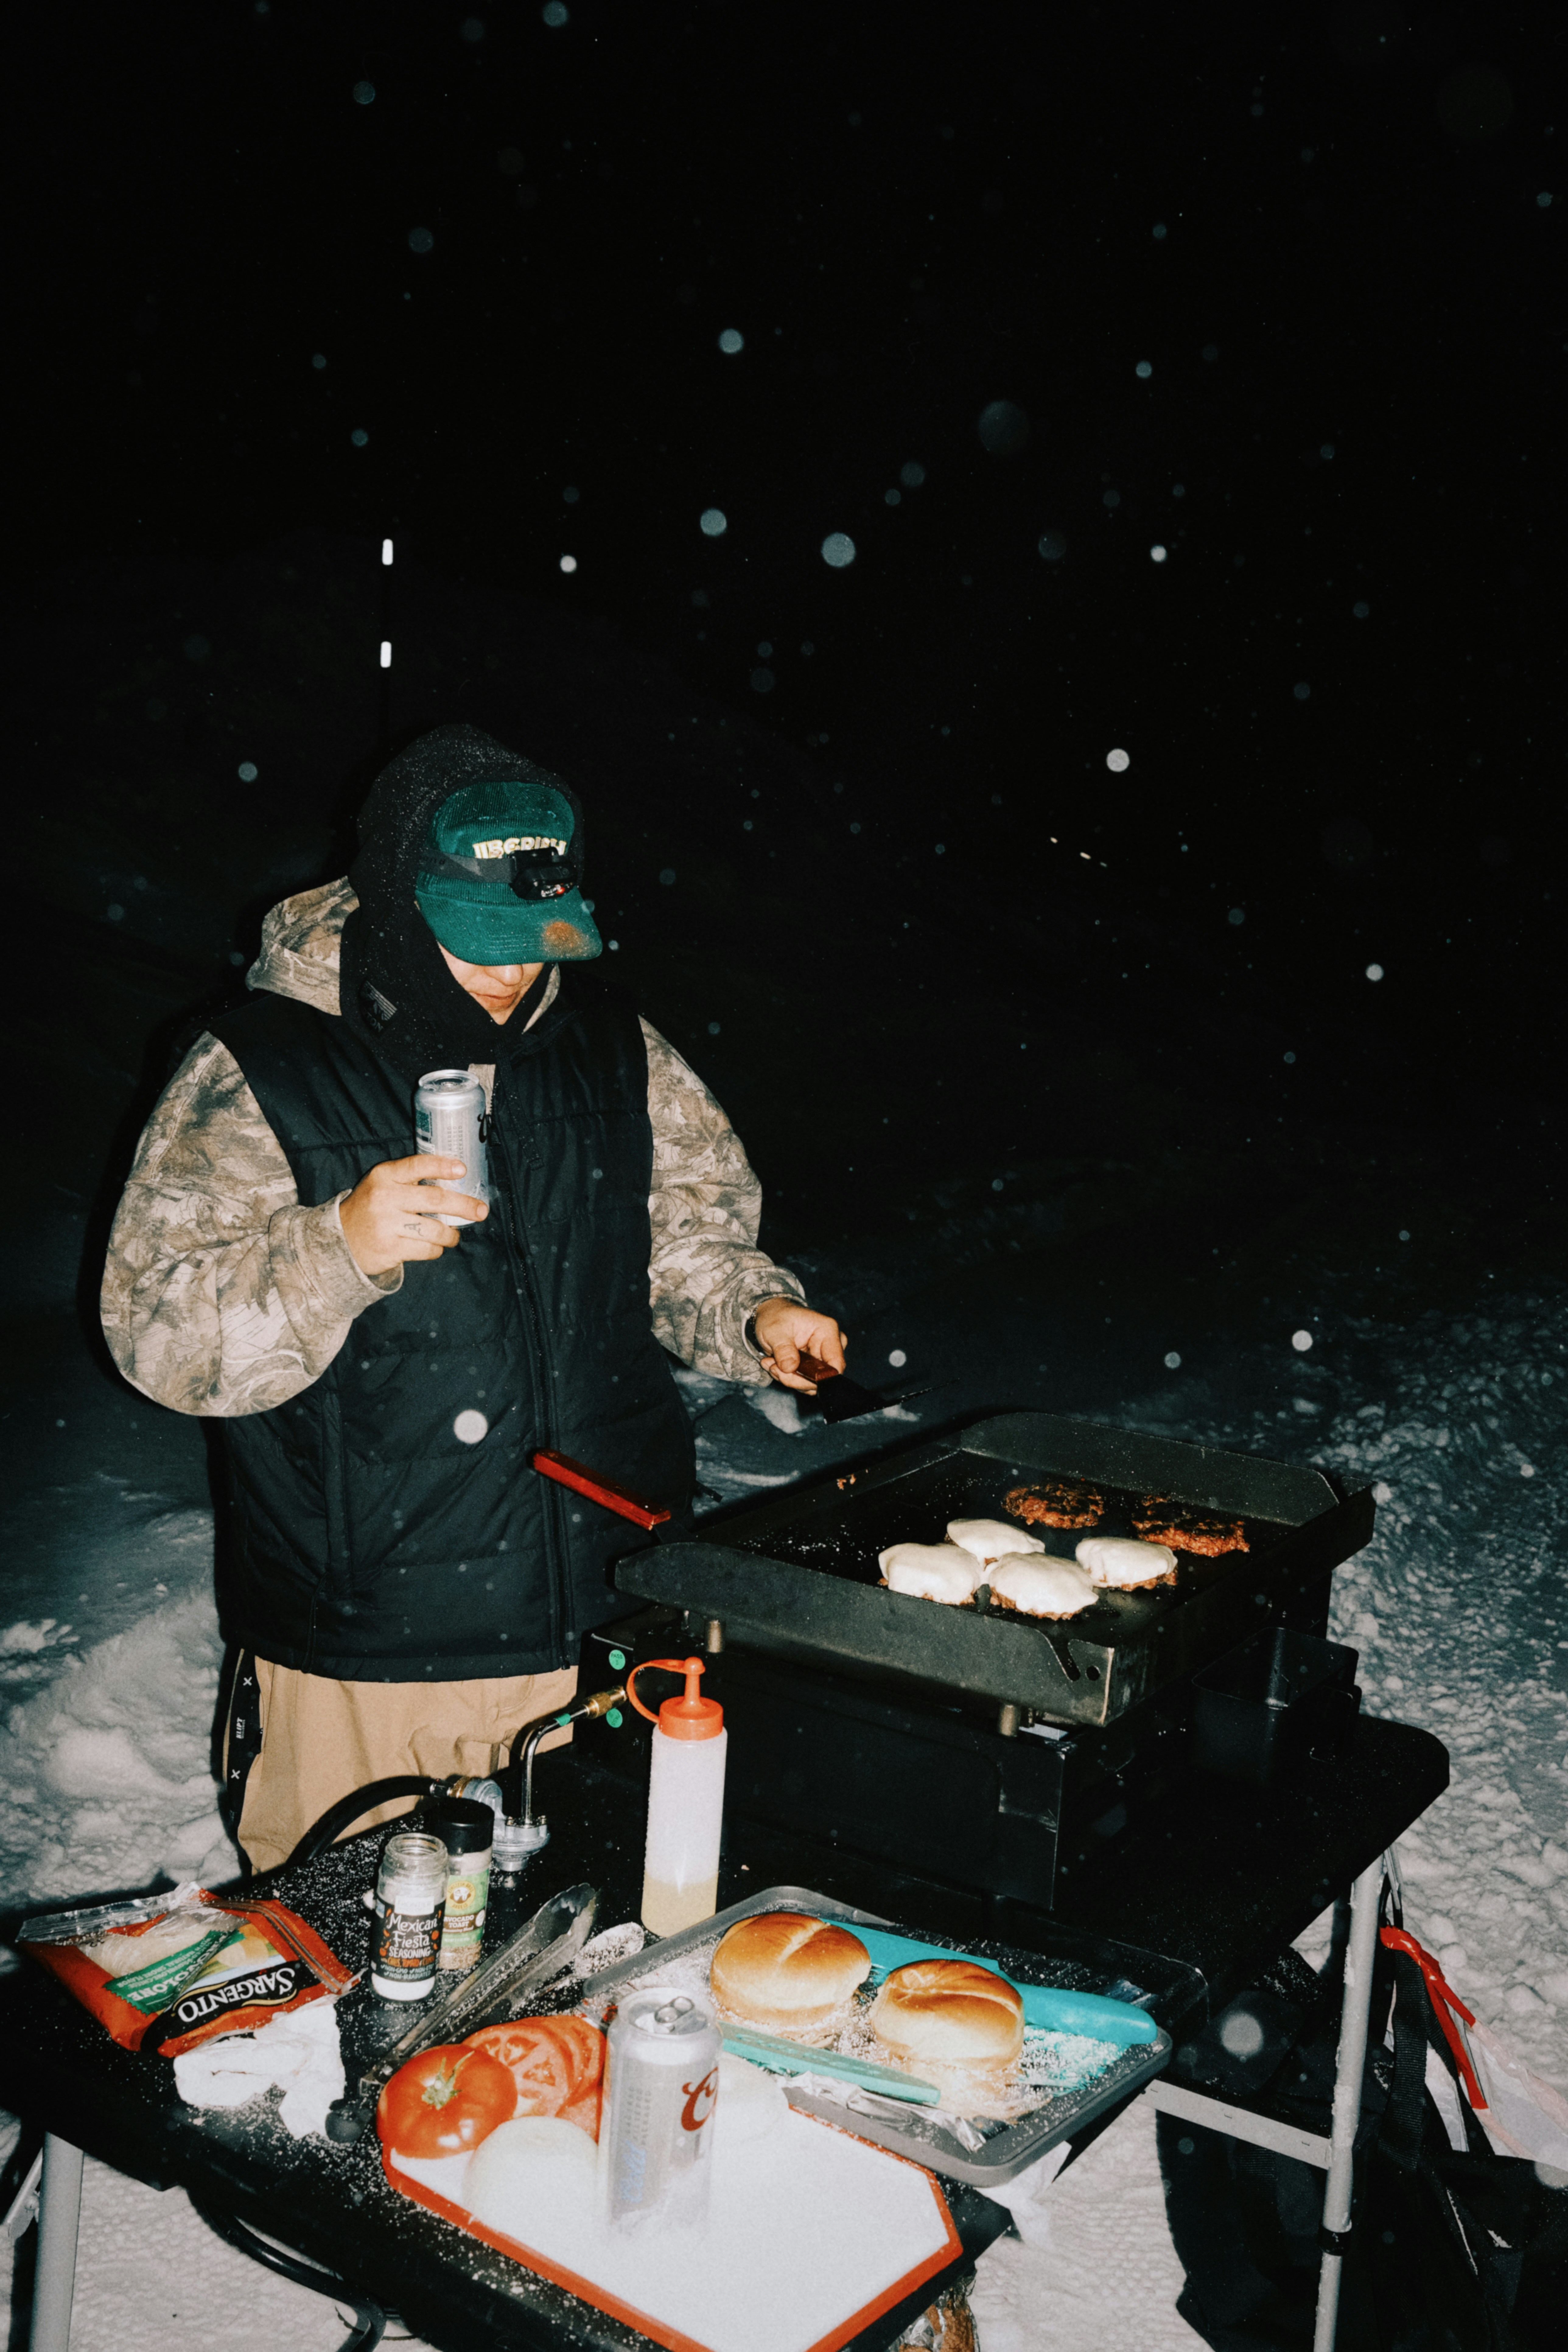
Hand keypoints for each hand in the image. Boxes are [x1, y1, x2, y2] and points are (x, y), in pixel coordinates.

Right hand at [339, 1155, 488, 1276]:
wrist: (339, 1241)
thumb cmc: (371, 1208)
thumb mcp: (382, 1185)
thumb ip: (409, 1179)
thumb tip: (455, 1183)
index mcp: (384, 1176)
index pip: (417, 1165)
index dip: (442, 1166)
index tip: (463, 1170)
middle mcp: (384, 1197)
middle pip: (434, 1199)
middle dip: (464, 1205)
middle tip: (481, 1210)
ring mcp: (386, 1224)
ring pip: (434, 1229)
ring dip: (451, 1234)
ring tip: (454, 1235)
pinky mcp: (390, 1249)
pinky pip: (427, 1250)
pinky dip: (436, 1249)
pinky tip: (434, 1246)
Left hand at [752, 1297, 847, 1392]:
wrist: (771, 1316)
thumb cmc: (775, 1317)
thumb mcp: (774, 1330)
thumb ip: (783, 1349)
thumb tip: (790, 1367)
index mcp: (828, 1330)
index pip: (835, 1365)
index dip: (816, 1378)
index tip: (790, 1374)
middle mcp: (830, 1345)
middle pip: (822, 1377)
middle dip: (795, 1378)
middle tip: (773, 1367)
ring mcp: (823, 1357)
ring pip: (812, 1383)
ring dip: (788, 1378)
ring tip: (772, 1363)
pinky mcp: (814, 1366)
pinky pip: (805, 1382)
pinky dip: (788, 1378)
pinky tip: (776, 1365)